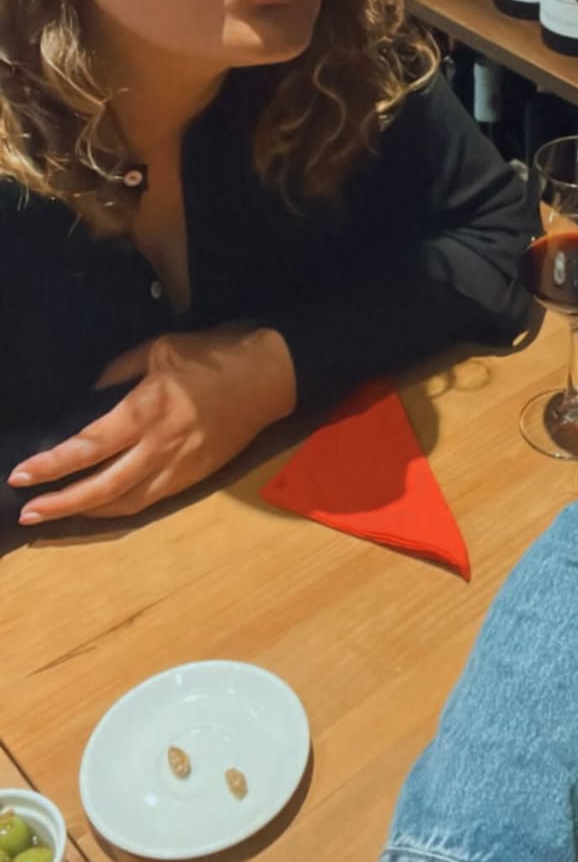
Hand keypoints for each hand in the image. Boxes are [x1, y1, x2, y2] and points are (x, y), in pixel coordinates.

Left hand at [8, 327, 296, 522]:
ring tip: (58, 513)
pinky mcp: (197, 476)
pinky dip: (122, 506)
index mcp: (146, 410)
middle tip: (28, 513)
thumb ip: (119, 371)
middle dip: (61, 503)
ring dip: (88, 512)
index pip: (88, 446)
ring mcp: (180, 465)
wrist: (269, 376)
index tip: (21, 476)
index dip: (51, 465)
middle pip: (102, 487)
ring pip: (127, 502)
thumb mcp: (159, 348)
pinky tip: (104, 505)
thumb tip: (90, 394)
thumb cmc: (214, 355)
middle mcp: (159, 445)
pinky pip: (152, 499)